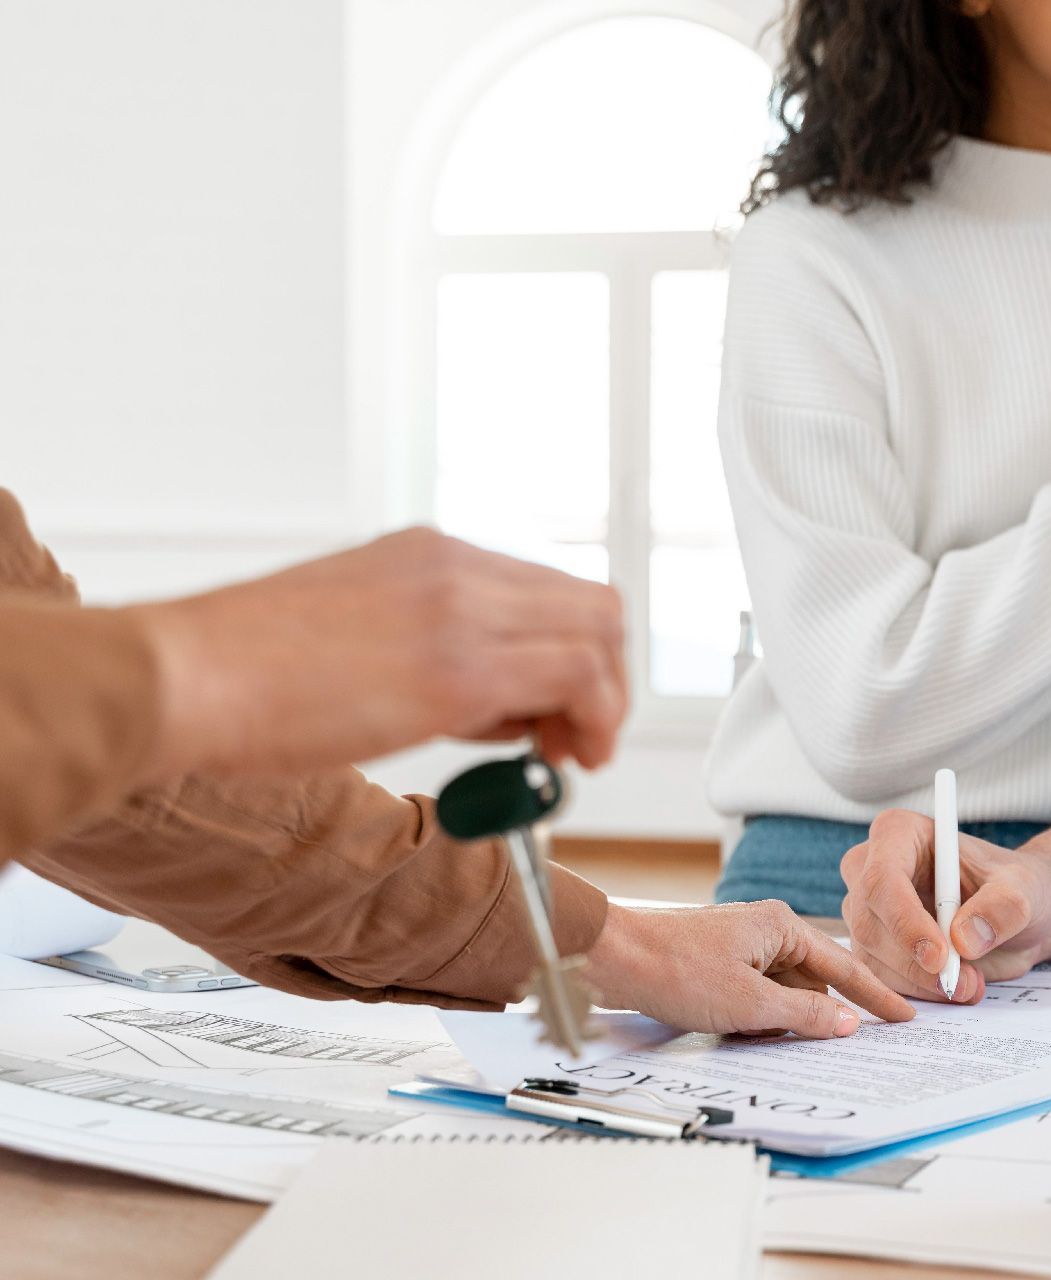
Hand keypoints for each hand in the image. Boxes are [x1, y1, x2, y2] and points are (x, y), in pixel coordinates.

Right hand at [129, 528, 628, 778]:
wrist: (179, 677)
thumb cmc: (240, 674)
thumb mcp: (354, 633)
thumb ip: (429, 651)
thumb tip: (496, 707)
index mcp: (427, 554)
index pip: (548, 590)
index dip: (573, 653)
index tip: (557, 710)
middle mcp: (455, 567)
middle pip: (592, 605)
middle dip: (605, 678)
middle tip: (578, 739)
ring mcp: (462, 611)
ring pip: (597, 633)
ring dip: (604, 703)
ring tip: (568, 755)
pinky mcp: (460, 669)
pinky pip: (574, 676)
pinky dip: (592, 718)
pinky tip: (557, 759)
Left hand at [585, 901, 915, 1036]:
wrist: (611, 959)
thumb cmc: (674, 969)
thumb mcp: (749, 1002)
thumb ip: (804, 1014)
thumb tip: (846, 1024)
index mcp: (782, 926)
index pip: (844, 967)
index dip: (876, 995)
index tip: (904, 1015)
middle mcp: (766, 930)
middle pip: (814, 981)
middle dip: (823, 1013)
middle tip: (852, 1042)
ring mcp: (742, 948)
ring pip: (783, 992)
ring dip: (784, 1020)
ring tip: (777, 1039)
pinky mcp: (720, 965)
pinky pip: (757, 996)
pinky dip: (759, 1018)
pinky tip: (748, 1034)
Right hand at [840, 809, 1050, 1002]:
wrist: (1016, 918)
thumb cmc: (1015, 888)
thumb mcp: (1023, 891)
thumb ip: (1001, 908)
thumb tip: (964, 938)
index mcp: (899, 834)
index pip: (883, 879)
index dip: (905, 922)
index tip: (940, 957)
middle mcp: (870, 869)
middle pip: (870, 924)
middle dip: (915, 964)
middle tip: (965, 982)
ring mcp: (866, 911)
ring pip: (871, 959)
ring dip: (920, 984)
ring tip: (971, 983)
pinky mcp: (871, 948)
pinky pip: (876, 982)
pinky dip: (913, 995)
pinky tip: (952, 990)